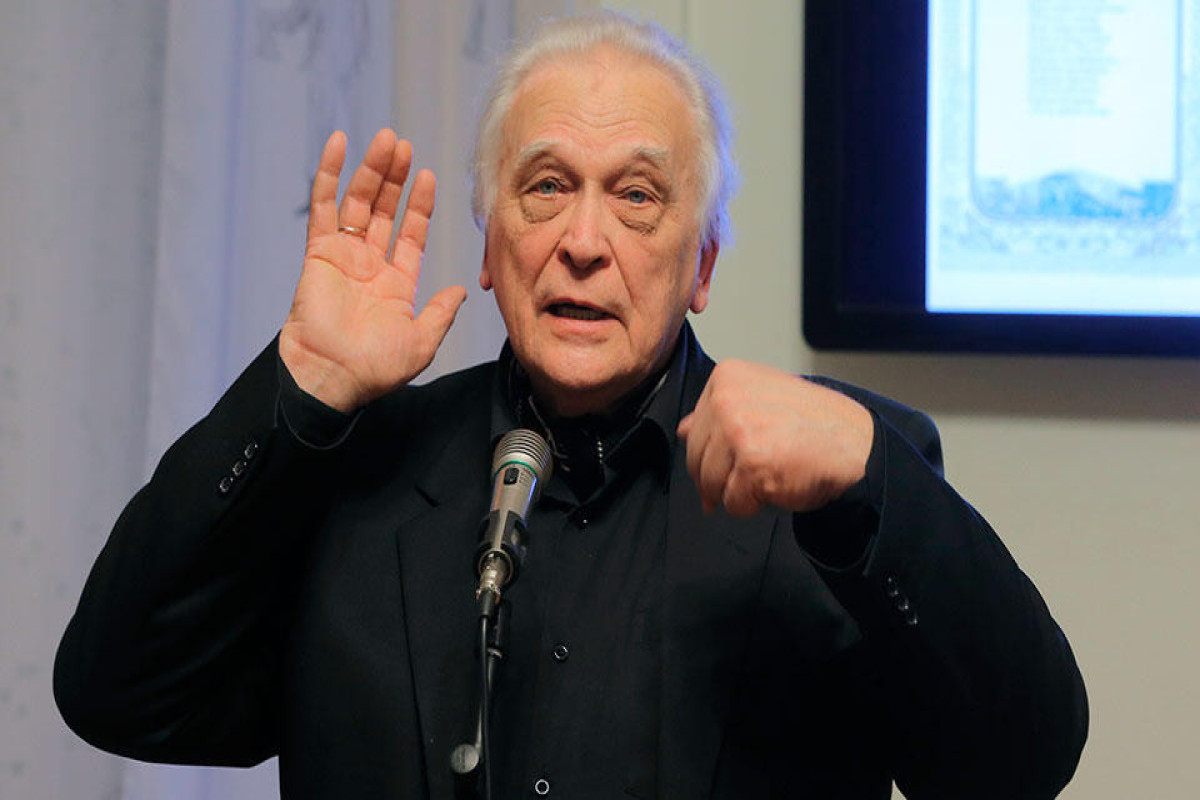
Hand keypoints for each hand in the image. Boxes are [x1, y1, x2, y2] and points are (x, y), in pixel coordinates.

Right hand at [279, 129, 467, 411]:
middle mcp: (370, 266)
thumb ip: (441, 313)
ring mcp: (344, 256)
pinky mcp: (319, 252)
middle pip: (384, 210)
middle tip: (405, 145)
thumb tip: (462, 291)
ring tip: (386, 141)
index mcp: (395, 284)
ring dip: (371, 170)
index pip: (411, 234)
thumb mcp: (422, 342)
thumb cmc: (375, 368)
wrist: (333, 376)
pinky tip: (339, 144)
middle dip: (395, 178)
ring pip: (359, 203)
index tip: (429, 177)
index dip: (420, 206)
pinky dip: (330, 175)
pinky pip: (324, 207)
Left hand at [676, 360, 873, 515]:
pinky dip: (752, 506)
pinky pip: (732, 503)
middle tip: (752, 473)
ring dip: (737, 491)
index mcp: (727, 378)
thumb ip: (718, 412)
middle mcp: (727, 399)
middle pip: (695, 459)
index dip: (713, 452)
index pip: (692, 430)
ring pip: (709, 483)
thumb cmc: (815, 424)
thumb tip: (683, 428)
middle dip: (718, 477)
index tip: (739, 453)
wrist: (857, 444)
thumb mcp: (762, 399)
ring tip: (768, 475)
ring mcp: (737, 432)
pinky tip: (776, 486)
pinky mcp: (750, 466)